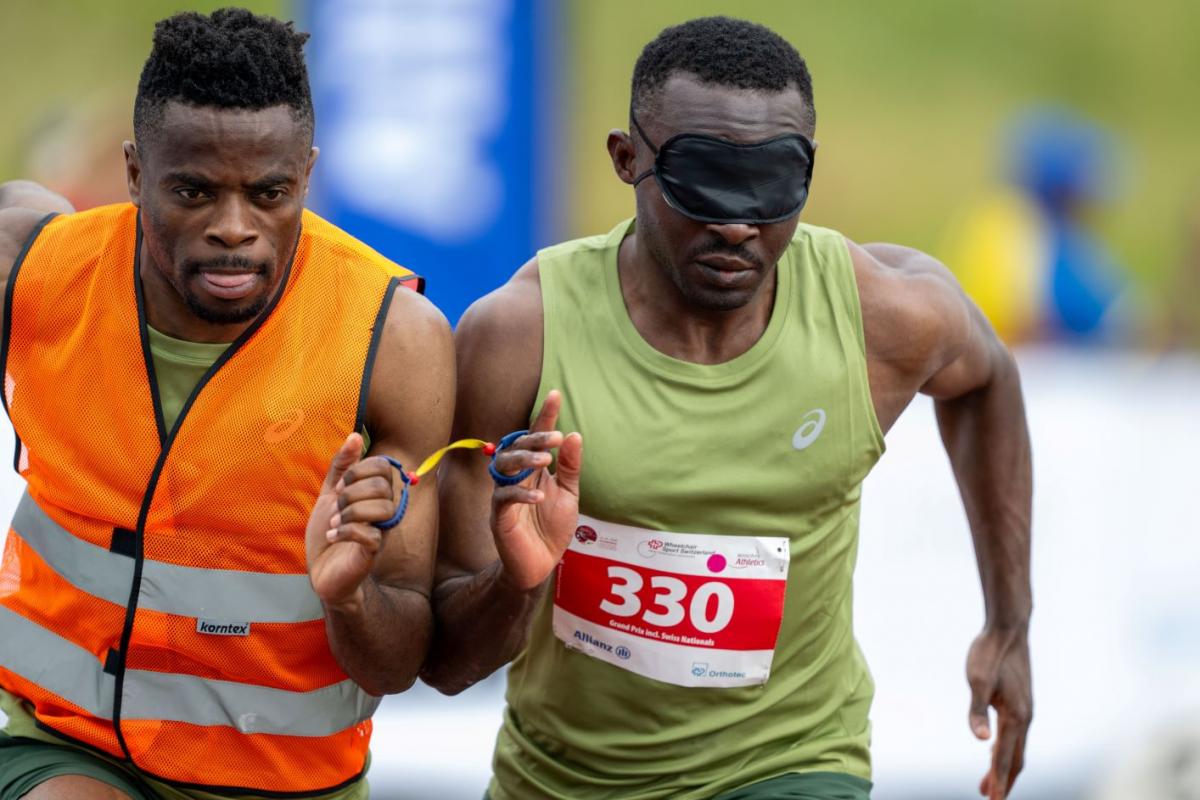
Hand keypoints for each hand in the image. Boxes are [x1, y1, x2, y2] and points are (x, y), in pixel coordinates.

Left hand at [306, 433, 400, 609]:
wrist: (322, 570)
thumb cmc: (329, 531)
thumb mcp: (329, 493)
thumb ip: (342, 467)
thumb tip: (355, 435)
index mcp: (375, 493)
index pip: (383, 466)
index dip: (359, 470)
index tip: (340, 485)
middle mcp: (383, 510)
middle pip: (383, 486)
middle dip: (352, 492)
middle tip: (336, 506)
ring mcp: (381, 531)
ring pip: (384, 509)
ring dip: (351, 511)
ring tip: (335, 523)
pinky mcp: (372, 553)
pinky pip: (372, 536)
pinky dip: (347, 532)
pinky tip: (333, 536)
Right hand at [489, 390, 582, 591]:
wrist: (541, 565)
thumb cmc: (552, 528)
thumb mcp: (569, 494)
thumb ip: (570, 467)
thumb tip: (574, 434)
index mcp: (533, 469)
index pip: (536, 437)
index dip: (545, 416)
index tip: (556, 394)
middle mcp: (516, 477)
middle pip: (517, 447)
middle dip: (535, 438)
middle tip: (556, 437)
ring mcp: (504, 495)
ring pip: (504, 467)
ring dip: (524, 460)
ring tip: (545, 461)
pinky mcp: (499, 516)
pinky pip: (504, 498)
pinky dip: (521, 494)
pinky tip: (540, 496)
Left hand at [967, 626, 1032, 798]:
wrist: (1008, 629)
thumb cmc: (989, 652)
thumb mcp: (977, 680)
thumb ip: (977, 710)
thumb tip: (981, 741)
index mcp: (1015, 716)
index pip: (1005, 757)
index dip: (999, 780)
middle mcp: (1024, 717)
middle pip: (1016, 758)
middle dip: (1003, 780)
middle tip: (989, 799)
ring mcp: (1024, 710)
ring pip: (1017, 747)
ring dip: (1004, 767)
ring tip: (988, 783)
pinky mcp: (1020, 702)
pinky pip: (1015, 734)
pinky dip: (1006, 749)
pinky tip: (995, 748)